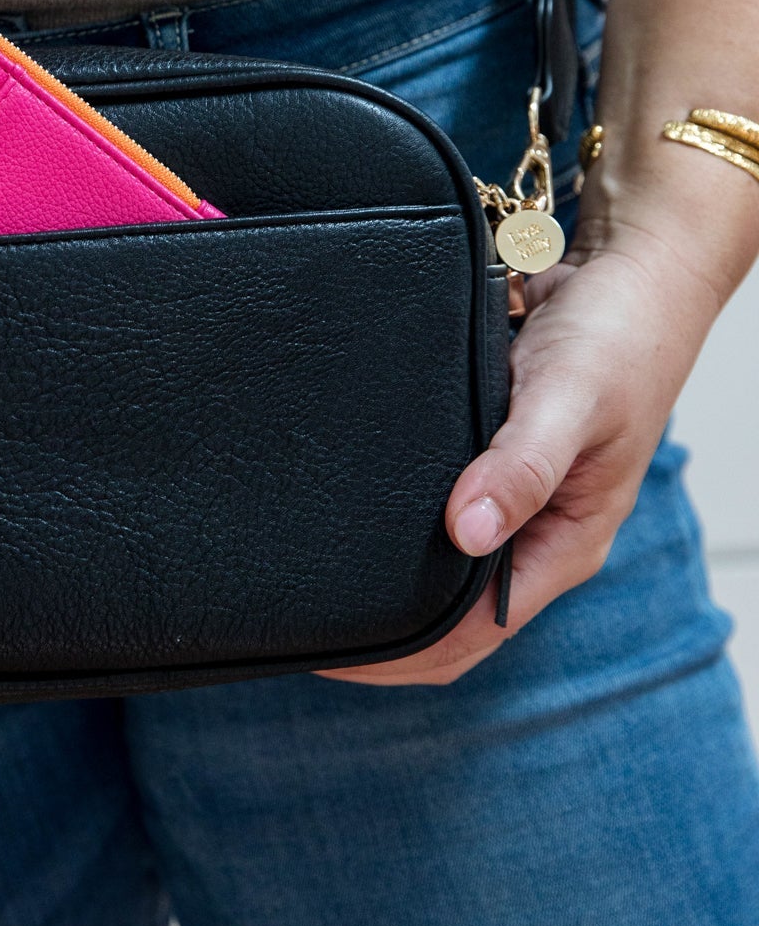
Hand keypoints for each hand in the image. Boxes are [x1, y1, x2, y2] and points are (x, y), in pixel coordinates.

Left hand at [322, 181, 741, 686]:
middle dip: (380, 621)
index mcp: (563, 544)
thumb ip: (521, 466)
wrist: (627, 271)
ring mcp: (505, 491)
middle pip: (445, 606)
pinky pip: (429, 488)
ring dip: (380, 562)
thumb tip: (466, 533)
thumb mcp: (570, 402)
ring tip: (304, 564)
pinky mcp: (481, 449)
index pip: (474, 633)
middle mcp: (530, 528)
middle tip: (297, 611)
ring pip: (432, 550)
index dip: (403, 654)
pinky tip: (336, 491)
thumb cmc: (618, 340)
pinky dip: (388, 499)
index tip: (330, 651)